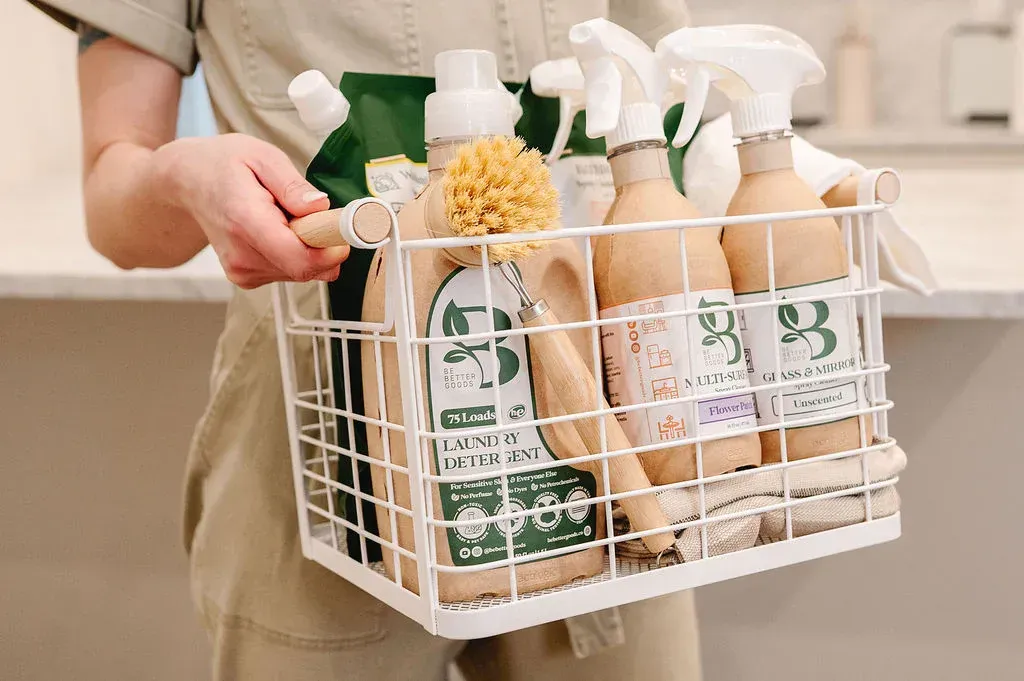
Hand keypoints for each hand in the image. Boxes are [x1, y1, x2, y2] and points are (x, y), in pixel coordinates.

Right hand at [153, 133, 347, 288]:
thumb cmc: (224, 164)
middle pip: (306, 268)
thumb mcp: (262, 156)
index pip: (300, 258)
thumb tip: (321, 208)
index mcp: (246, 221)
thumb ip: (293, 185)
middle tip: (315, 213)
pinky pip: (290, 272)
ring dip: (309, 248)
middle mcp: (242, 255)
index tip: (342, 228)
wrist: (187, 181)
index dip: (332, 249)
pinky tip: (278, 230)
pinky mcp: (245, 278)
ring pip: (302, 272)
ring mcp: (242, 271)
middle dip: (324, 244)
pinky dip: (295, 253)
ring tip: (287, 216)